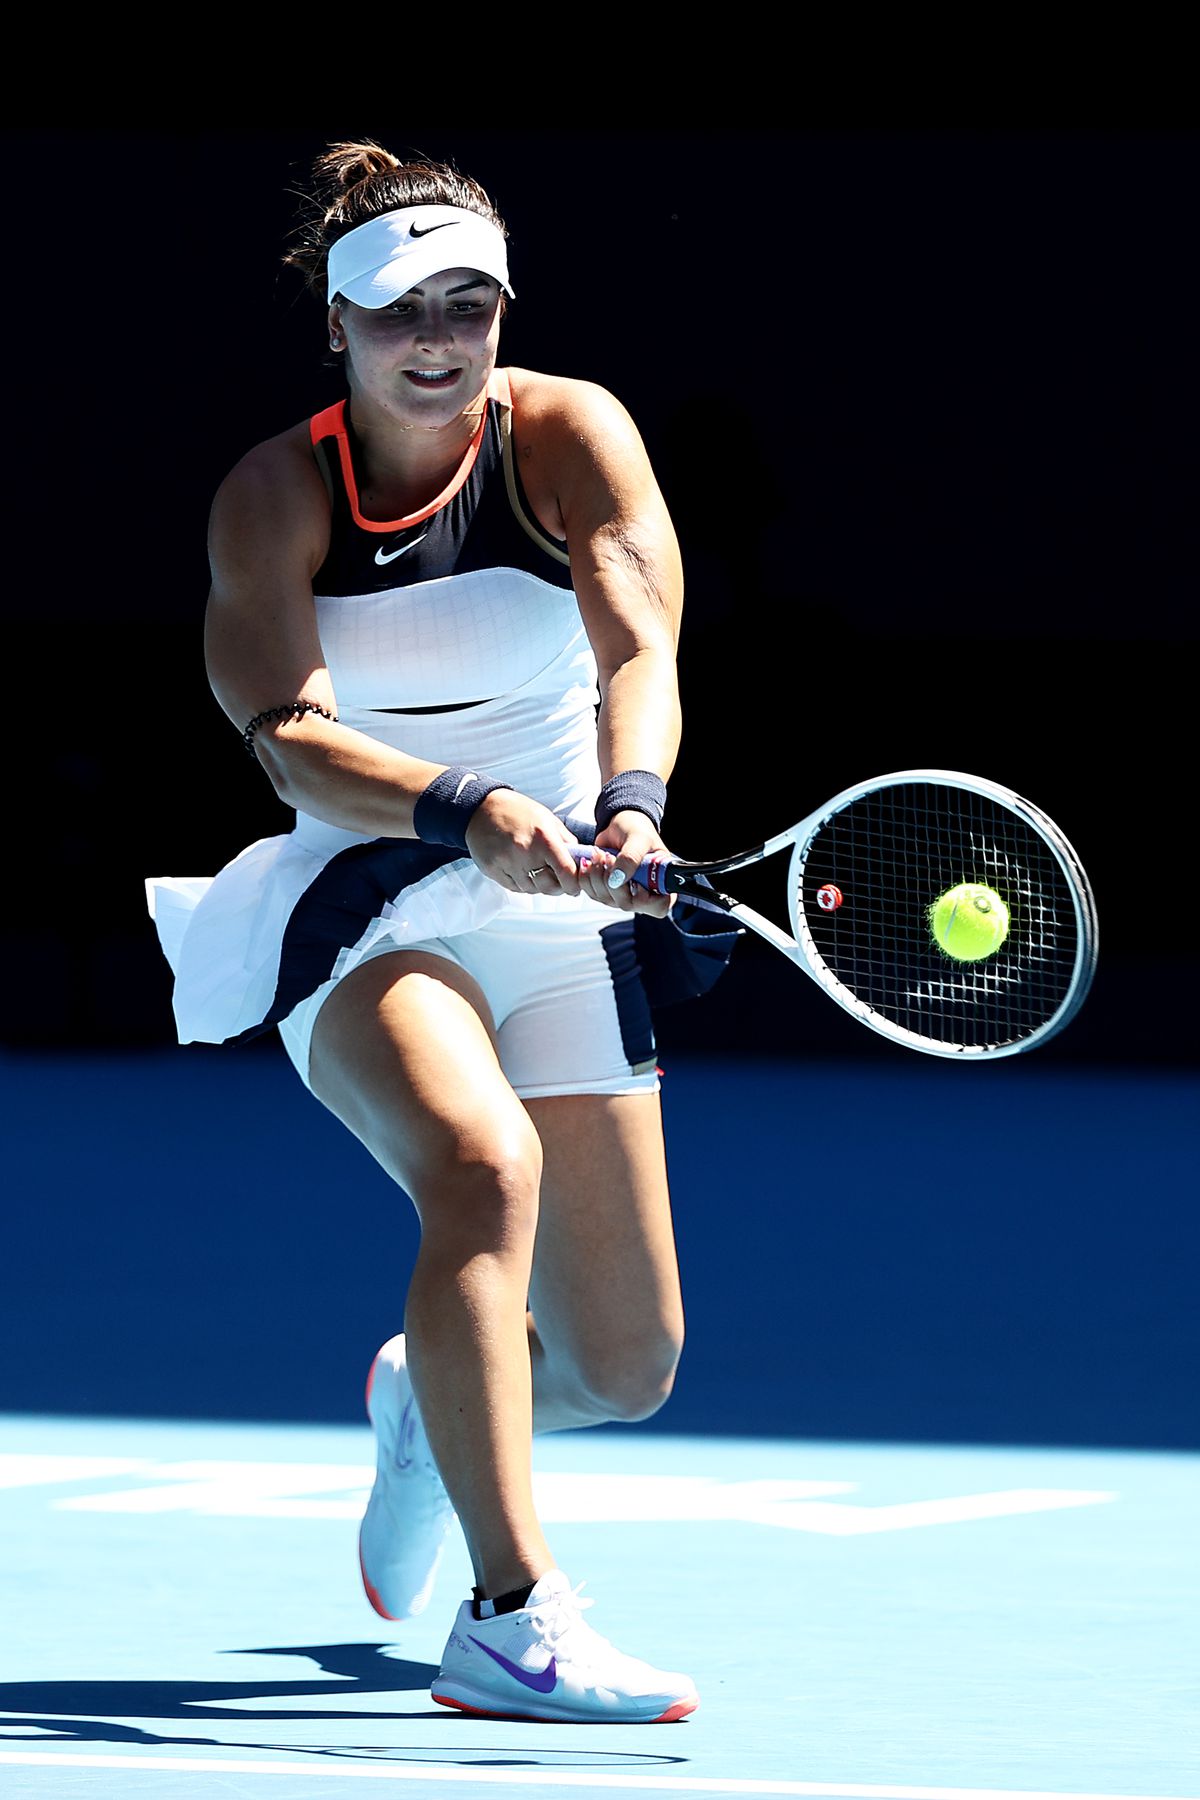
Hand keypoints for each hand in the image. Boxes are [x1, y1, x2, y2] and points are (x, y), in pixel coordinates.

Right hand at [464, 789, 583, 895]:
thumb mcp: (547, 819)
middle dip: (558, 888)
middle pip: (548, 886)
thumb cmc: (517, 811)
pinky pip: (514, 888)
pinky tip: (523, 872)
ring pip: (531, 890)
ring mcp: (507, 863)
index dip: (574, 885)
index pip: (566, 872)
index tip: (575, 887)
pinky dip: (522, 884)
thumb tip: (578, 859)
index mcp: (544, 839)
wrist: (482, 808)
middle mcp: (526, 853)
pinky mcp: (493, 870)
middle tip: (559, 883)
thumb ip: (565, 840)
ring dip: (539, 886)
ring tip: (539, 873)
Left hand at [575, 810, 673, 917]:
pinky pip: (591, 892)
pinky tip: (592, 860)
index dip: (644, 897)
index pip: (658, 907)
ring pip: (605, 899)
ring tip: (601, 854)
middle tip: (610, 856)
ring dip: (597, 874)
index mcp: (661, 884)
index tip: (635, 879)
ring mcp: (623, 895)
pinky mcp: (605, 892)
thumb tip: (616, 880)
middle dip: (613, 878)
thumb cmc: (638, 830)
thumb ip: (631, 858)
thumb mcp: (639, 839)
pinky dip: (587, 875)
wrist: (621, 826)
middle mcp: (643, 895)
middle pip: (626, 904)